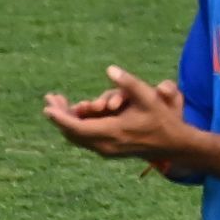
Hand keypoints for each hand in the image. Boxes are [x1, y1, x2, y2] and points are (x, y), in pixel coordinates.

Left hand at [44, 67, 191, 160]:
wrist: (173, 144)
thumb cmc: (161, 119)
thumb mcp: (148, 98)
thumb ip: (128, 83)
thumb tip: (110, 69)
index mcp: (111, 133)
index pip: (77, 128)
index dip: (60, 117)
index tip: (47, 107)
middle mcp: (104, 145)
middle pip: (72, 133)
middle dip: (59, 116)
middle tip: (50, 99)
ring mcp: (105, 150)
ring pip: (76, 138)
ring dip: (67, 121)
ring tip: (59, 104)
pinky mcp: (107, 150)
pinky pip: (84, 139)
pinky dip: (76, 126)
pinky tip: (77, 113)